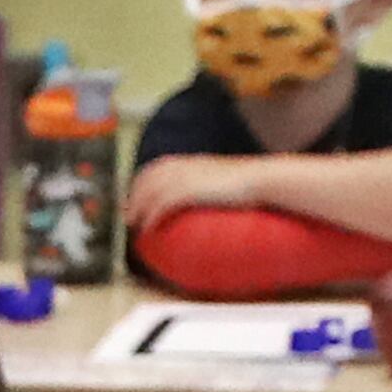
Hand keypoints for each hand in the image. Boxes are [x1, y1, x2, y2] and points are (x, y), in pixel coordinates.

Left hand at [123, 150, 263, 229]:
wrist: (263, 179)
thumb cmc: (251, 182)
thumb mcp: (224, 177)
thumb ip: (209, 181)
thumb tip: (208, 193)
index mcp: (191, 161)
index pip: (156, 168)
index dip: (142, 183)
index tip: (135, 198)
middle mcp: (184, 166)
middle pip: (147, 180)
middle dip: (134, 197)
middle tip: (129, 216)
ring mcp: (186, 178)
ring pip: (149, 194)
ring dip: (138, 210)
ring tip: (134, 226)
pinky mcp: (189, 191)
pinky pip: (161, 205)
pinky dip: (151, 218)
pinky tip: (148, 230)